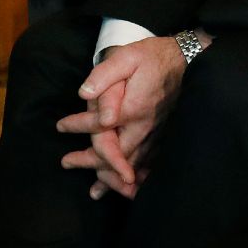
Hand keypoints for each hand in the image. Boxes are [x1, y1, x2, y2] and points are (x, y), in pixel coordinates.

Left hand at [56, 32, 209, 199]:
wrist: (186, 61)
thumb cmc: (152, 57)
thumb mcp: (126, 57)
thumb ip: (104, 75)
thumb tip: (84, 93)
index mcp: (132, 108)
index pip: (98, 125)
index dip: (76, 126)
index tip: (60, 126)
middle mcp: (144, 126)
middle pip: (113, 153)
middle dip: (89, 162)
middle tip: (67, 163)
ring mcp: (155, 133)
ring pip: (131, 163)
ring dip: (111, 178)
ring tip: (95, 191)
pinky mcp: (163, 135)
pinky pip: (148, 163)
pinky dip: (136, 179)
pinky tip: (129, 188)